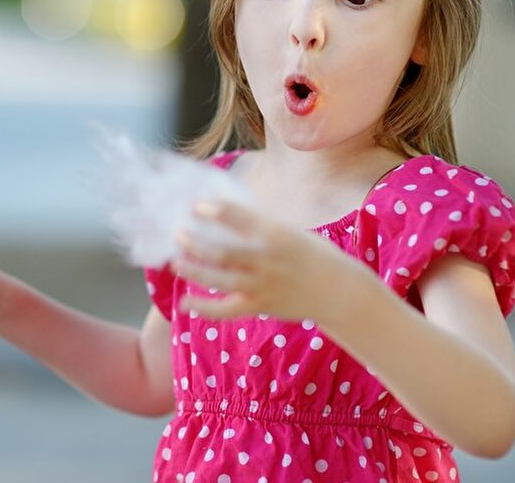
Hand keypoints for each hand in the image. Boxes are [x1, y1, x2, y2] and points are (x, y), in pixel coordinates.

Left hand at [174, 200, 356, 322]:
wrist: (338, 290)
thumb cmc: (310, 253)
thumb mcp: (288, 231)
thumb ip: (258, 225)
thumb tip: (223, 212)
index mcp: (275, 233)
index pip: (240, 217)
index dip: (215, 210)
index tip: (195, 205)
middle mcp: (267, 259)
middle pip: (224, 252)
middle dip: (197, 243)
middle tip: (178, 234)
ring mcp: (263, 284)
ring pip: (221, 280)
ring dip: (196, 272)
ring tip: (176, 263)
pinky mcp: (260, 305)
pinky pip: (227, 310)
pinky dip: (204, 308)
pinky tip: (185, 303)